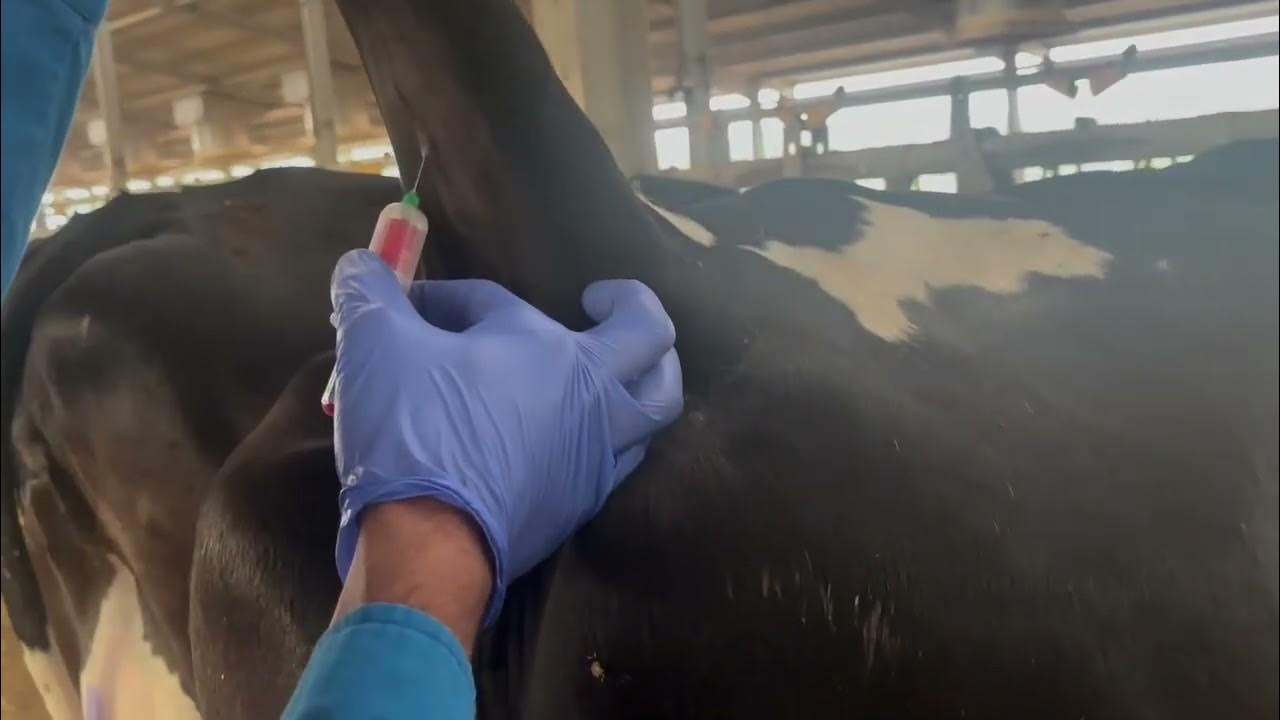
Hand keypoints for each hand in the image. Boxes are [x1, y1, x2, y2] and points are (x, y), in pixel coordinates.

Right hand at [328, 250, 682, 622]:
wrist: (431, 547)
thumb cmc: (414, 433)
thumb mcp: (374, 348)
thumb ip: (368, 295)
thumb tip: (361, 265)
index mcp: (549, 349)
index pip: (496, 301)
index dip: (445, 298)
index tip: (407, 311)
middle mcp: (592, 398)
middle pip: (651, 340)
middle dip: (632, 308)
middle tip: (597, 303)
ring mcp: (596, 456)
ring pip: (653, 407)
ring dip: (637, 378)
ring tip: (606, 369)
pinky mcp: (580, 504)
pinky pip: (616, 458)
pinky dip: (604, 436)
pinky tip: (571, 434)